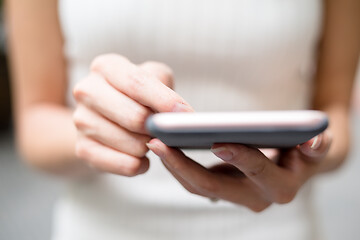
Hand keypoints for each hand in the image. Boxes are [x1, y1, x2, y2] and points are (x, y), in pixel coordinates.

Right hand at [72, 54, 192, 175]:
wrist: (103, 116)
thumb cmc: (135, 94)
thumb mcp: (152, 77)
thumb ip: (166, 88)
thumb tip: (181, 115)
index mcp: (105, 67)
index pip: (137, 83)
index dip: (165, 101)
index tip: (187, 116)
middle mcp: (87, 91)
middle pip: (135, 117)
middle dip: (158, 128)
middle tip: (167, 131)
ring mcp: (80, 121)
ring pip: (132, 144)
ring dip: (149, 147)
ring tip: (149, 141)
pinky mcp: (82, 149)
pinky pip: (124, 165)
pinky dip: (139, 165)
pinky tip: (141, 158)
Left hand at [147, 131, 331, 211]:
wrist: (292, 167)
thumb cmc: (302, 152)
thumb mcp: (314, 148)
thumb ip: (317, 145)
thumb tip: (315, 140)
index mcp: (278, 187)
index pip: (256, 173)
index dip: (239, 158)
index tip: (216, 141)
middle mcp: (254, 198)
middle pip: (212, 186)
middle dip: (183, 166)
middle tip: (159, 141)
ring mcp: (234, 196)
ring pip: (196, 186)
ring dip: (173, 165)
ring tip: (154, 139)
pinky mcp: (220, 188)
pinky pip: (194, 181)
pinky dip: (177, 164)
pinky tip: (164, 145)